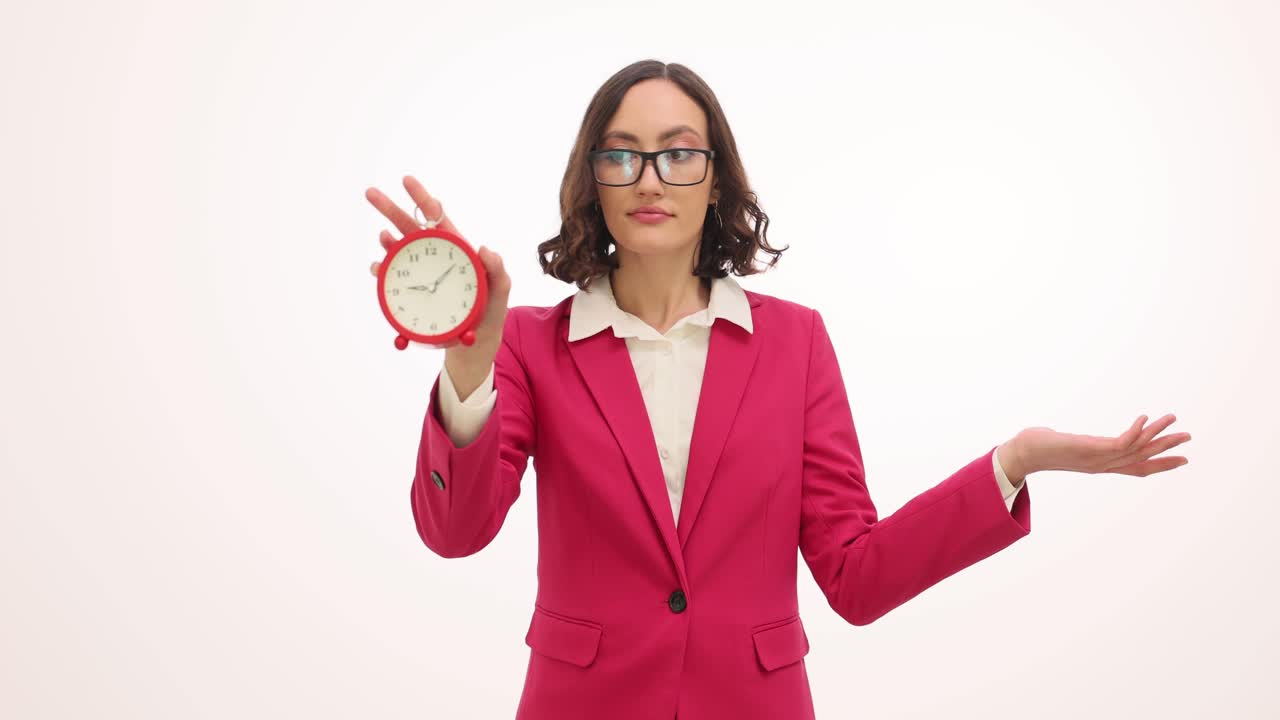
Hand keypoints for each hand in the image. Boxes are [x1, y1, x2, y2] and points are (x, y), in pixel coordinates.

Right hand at [364, 175, 511, 355]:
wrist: (476, 338)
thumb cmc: (491, 307)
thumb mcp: (501, 286)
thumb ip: (497, 268)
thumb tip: (485, 248)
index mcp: (455, 246)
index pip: (437, 216)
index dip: (421, 197)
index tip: (407, 180)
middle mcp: (433, 254)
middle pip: (409, 227)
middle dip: (390, 209)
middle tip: (371, 193)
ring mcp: (420, 272)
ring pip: (397, 249)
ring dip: (387, 241)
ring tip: (384, 237)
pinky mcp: (411, 291)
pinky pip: (392, 277)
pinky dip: (382, 271)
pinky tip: (378, 268)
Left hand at [1011, 414, 1191, 477]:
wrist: (1021, 453)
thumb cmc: (1040, 448)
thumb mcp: (1067, 445)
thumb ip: (1078, 444)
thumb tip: (1074, 439)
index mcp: (1101, 464)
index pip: (1137, 468)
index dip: (1160, 464)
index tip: (1183, 459)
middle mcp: (1102, 464)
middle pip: (1142, 458)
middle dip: (1166, 449)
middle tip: (1188, 437)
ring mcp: (1097, 458)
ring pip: (1135, 448)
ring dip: (1156, 434)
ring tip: (1173, 419)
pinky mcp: (1089, 449)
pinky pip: (1118, 442)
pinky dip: (1134, 432)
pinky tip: (1145, 418)